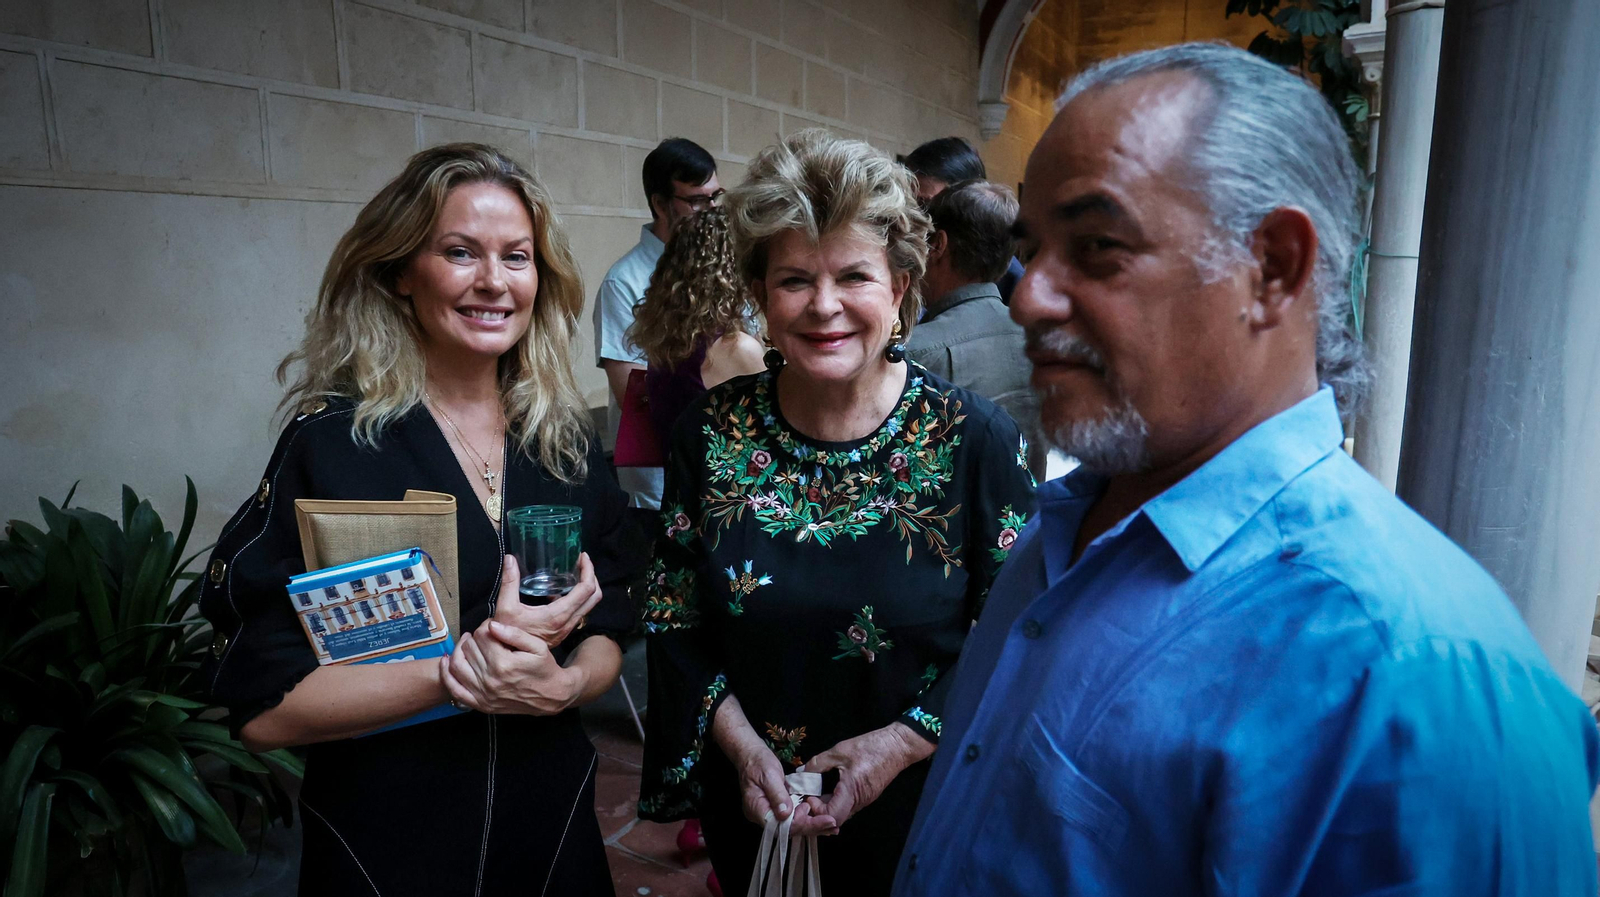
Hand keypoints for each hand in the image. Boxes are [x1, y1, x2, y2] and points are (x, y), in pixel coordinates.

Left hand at [439, 620, 579, 715]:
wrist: (551, 696)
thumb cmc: (545, 669)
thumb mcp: (538, 646)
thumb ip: (514, 634)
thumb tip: (491, 625)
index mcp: (504, 663)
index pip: (482, 636)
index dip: (485, 626)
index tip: (492, 627)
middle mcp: (490, 679)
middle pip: (468, 648)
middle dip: (474, 637)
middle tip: (484, 636)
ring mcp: (483, 693)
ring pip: (457, 664)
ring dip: (459, 650)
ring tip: (468, 643)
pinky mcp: (481, 704)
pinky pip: (454, 688)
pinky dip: (446, 674)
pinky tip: (446, 661)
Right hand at [490, 554, 603, 646]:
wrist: (510, 661)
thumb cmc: (507, 635)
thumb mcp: (505, 607)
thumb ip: (509, 582)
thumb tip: (510, 559)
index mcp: (559, 615)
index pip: (586, 589)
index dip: (589, 570)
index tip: (582, 556)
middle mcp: (568, 622)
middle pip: (594, 597)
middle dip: (591, 576)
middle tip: (581, 562)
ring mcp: (567, 628)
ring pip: (588, 605)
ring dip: (586, 587)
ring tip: (573, 572)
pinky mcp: (563, 631)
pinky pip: (578, 611)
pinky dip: (577, 597)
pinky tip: (558, 590)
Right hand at [728, 739, 837, 836]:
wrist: (751, 755)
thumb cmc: (758, 762)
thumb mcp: (769, 775)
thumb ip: (777, 794)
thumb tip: (786, 813)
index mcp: (757, 810)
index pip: (781, 826)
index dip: (802, 824)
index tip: (820, 818)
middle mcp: (763, 816)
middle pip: (789, 829)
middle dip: (812, 827)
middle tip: (832, 824)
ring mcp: (770, 814)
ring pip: (792, 826)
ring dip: (812, 825)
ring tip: (831, 824)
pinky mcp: (777, 810)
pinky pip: (792, 818)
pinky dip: (807, 818)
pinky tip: (821, 818)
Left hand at [806, 723, 933, 830]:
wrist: (897, 747)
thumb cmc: (869, 747)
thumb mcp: (839, 751)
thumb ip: (818, 763)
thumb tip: (801, 773)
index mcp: (852, 791)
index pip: (832, 817)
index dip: (817, 811)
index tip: (809, 795)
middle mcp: (859, 801)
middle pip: (835, 819)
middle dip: (819, 813)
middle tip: (808, 798)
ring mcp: (865, 801)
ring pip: (842, 814)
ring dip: (827, 808)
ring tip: (815, 794)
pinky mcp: (867, 796)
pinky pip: (849, 806)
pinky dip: (836, 803)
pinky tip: (828, 791)